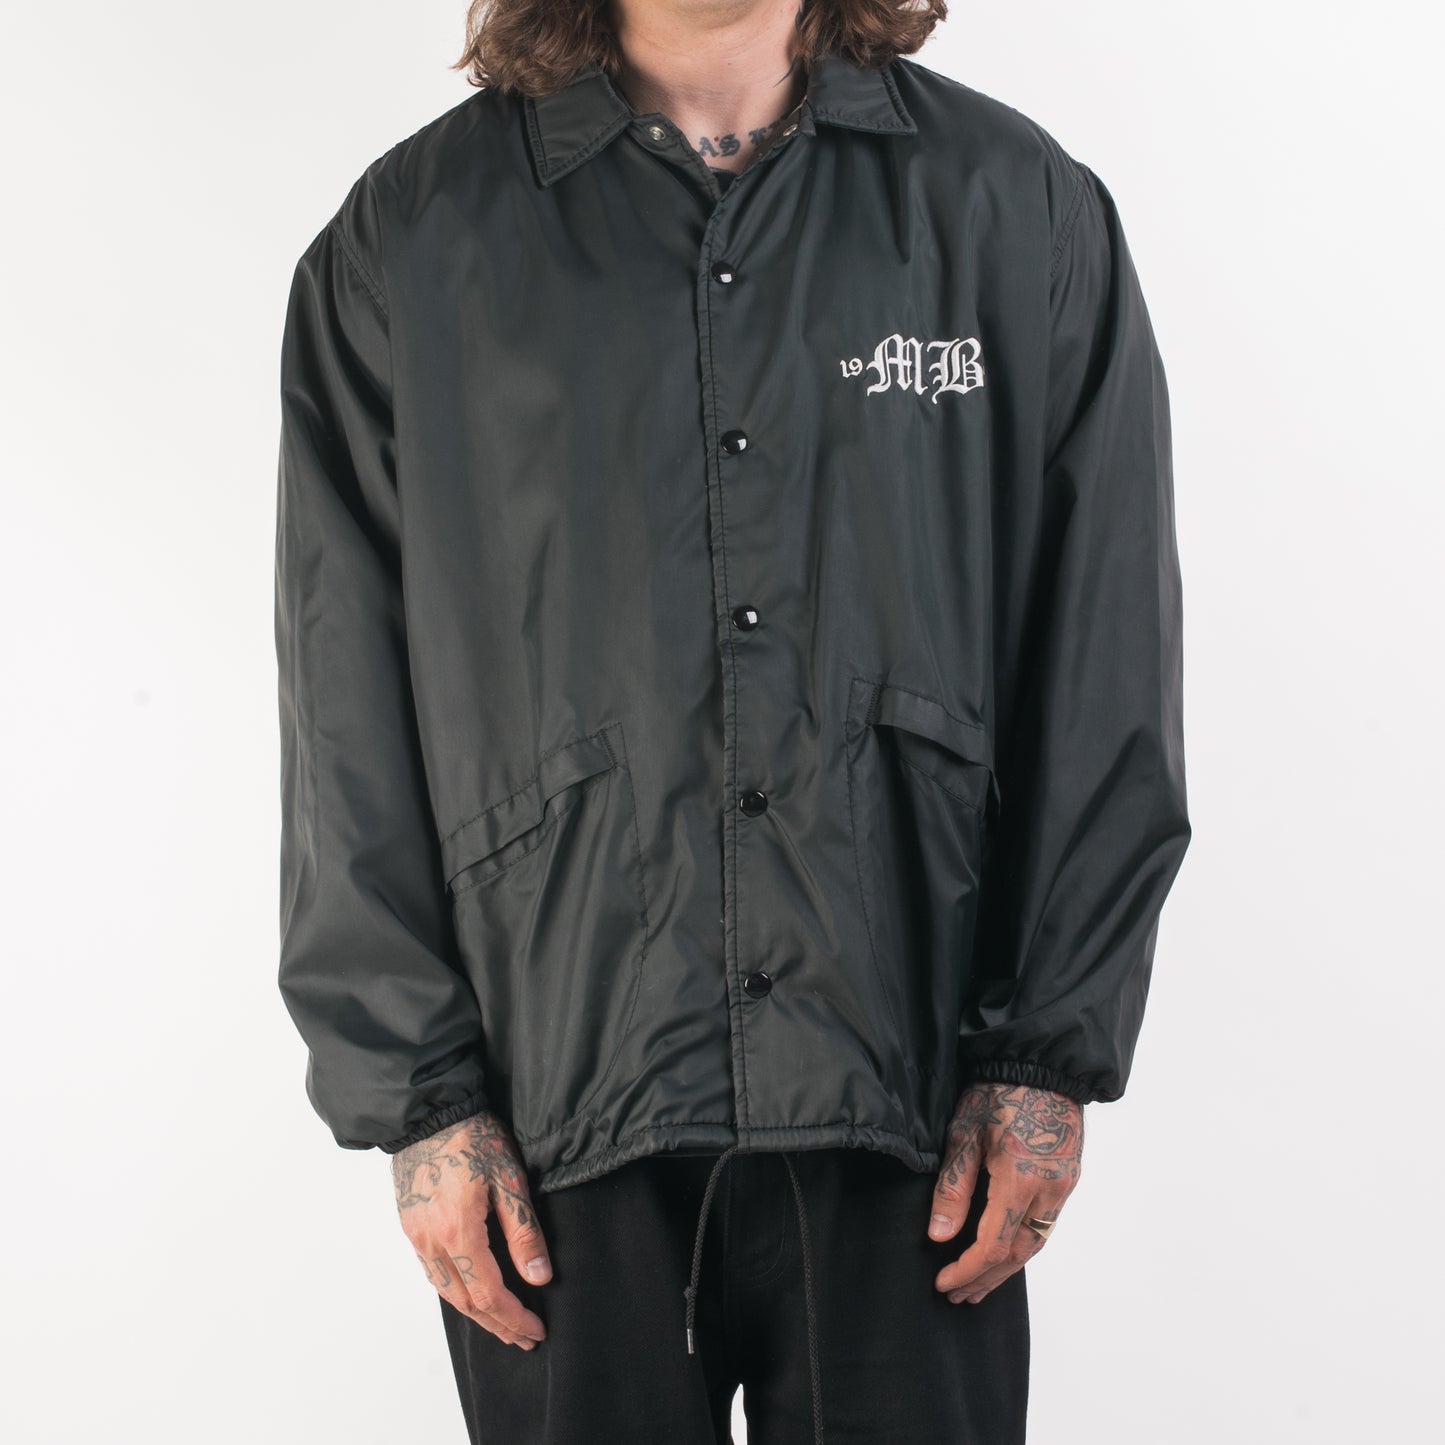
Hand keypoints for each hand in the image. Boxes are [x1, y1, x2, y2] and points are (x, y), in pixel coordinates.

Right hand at [391, 1110, 552, 1349]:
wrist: (427, 1111)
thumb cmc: (472, 1137)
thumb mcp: (509, 1178)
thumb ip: (523, 1231)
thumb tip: (540, 1278)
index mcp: (458, 1232)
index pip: (490, 1294)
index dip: (515, 1317)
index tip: (537, 1330)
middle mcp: (431, 1242)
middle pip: (465, 1302)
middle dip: (497, 1325)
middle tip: (524, 1339)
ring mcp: (416, 1235)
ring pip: (446, 1292)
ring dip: (475, 1314)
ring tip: (501, 1325)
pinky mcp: (410, 1225)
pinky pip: (432, 1273)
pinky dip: (455, 1292)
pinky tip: (469, 1293)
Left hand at [928, 1081, 1082, 1304]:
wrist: (1041, 1063)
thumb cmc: (997, 1091)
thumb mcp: (964, 1134)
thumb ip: (953, 1188)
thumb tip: (939, 1237)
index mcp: (1019, 1178)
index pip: (992, 1245)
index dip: (967, 1270)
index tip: (943, 1282)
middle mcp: (1049, 1189)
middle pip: (1017, 1253)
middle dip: (985, 1278)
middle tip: (957, 1295)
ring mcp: (1064, 1186)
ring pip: (1036, 1243)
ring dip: (1006, 1268)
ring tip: (978, 1284)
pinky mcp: (1069, 1178)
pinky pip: (1046, 1224)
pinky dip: (1023, 1245)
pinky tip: (1004, 1251)